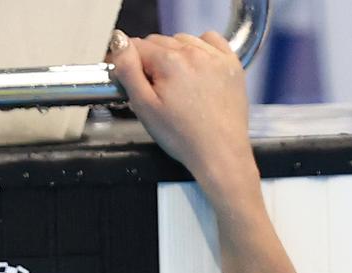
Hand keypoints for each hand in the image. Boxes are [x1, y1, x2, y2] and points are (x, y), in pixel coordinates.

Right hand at [107, 30, 256, 197]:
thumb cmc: (184, 137)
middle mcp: (195, 53)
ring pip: (183, 40)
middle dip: (152, 61)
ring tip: (178, 84)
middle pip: (159, 42)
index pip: (137, 46)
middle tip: (156, 89)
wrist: (221, 154)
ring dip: (175, 54)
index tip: (129, 76)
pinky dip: (201, 48)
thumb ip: (127, 69)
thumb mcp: (144, 106)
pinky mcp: (232, 65)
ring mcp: (216, 58)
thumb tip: (119, 41)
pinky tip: (197, 68)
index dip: (128, 61)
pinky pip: (211, 40)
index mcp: (171, 62)